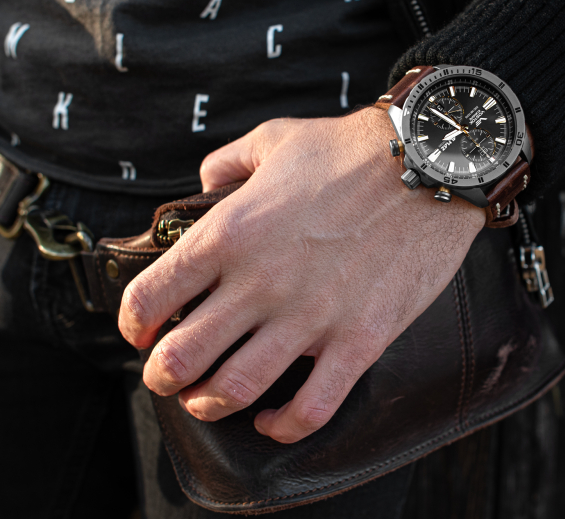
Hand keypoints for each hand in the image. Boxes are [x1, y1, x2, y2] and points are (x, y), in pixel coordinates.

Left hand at [118, 108, 484, 442]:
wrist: (430, 164)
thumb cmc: (353, 149)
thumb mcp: (275, 138)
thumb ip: (227, 162)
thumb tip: (205, 182)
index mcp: (230, 232)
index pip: (150, 297)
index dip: (134, 325)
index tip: (143, 332)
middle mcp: (261, 281)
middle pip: (181, 357)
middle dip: (163, 376)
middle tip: (168, 376)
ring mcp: (311, 316)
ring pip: (234, 389)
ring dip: (210, 404)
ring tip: (210, 400)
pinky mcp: (359, 339)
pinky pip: (312, 406)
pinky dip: (284, 426)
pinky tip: (274, 420)